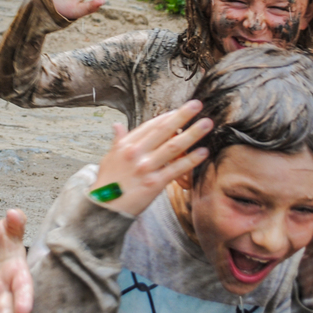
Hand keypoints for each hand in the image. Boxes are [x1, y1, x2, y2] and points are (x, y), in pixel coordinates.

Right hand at [91, 100, 212, 215]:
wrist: (105, 207)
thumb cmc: (107, 182)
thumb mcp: (109, 157)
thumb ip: (118, 140)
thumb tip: (117, 125)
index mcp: (126, 145)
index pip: (150, 126)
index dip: (166, 117)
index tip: (179, 110)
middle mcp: (137, 153)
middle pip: (164, 131)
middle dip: (182, 116)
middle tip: (197, 105)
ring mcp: (146, 168)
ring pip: (173, 147)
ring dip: (192, 134)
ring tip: (206, 124)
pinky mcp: (155, 184)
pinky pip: (176, 169)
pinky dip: (190, 160)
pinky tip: (203, 152)